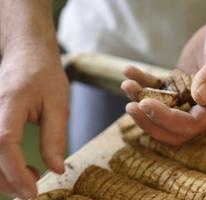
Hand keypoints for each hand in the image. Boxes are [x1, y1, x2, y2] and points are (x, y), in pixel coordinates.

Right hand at [0, 37, 68, 197]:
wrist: (27, 54)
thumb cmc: (45, 76)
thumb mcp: (59, 105)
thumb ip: (55, 138)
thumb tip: (56, 169)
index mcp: (9, 103)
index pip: (5, 142)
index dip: (16, 172)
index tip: (33, 192)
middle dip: (9, 181)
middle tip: (34, 188)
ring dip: (3, 175)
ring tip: (30, 175)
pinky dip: (0, 163)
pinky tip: (17, 165)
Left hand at [122, 19, 205, 144]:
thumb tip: (199, 97)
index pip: (189, 125)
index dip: (166, 119)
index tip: (146, 103)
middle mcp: (201, 109)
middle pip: (172, 130)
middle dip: (149, 122)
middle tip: (131, 107)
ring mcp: (187, 99)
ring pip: (161, 113)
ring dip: (140, 102)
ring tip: (127, 85)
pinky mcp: (176, 87)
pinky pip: (156, 91)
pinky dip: (142, 83)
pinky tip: (129, 71)